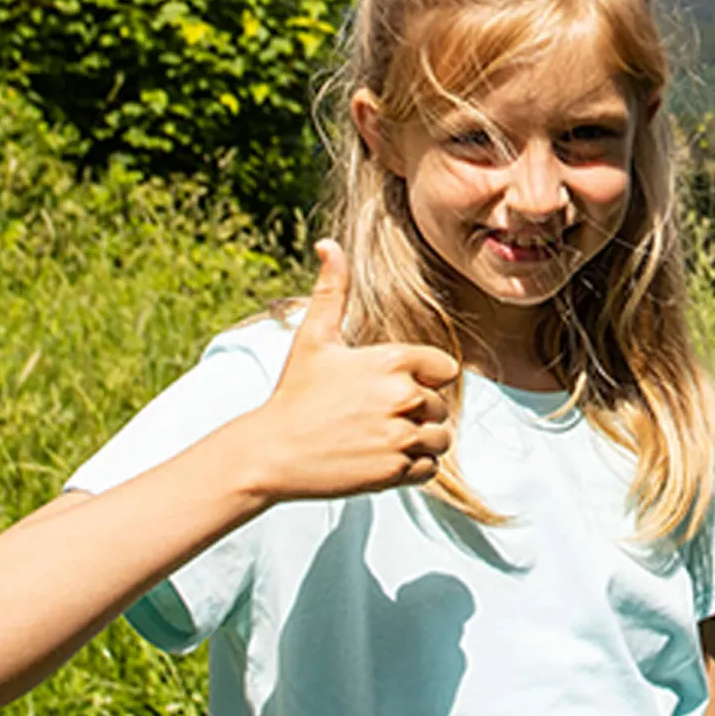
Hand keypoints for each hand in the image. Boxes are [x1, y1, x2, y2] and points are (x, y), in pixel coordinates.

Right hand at [238, 239, 460, 501]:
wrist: (270, 452)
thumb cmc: (294, 393)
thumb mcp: (313, 338)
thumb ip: (332, 290)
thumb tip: (329, 244)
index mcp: (391, 361)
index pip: (444, 369)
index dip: (423, 378)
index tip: (391, 387)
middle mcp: (403, 397)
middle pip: (441, 405)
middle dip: (416, 412)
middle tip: (374, 416)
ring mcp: (400, 436)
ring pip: (440, 438)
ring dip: (419, 440)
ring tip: (380, 437)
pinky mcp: (395, 471)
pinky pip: (428, 468)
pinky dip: (411, 467)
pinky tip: (378, 458)